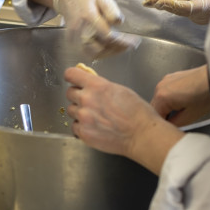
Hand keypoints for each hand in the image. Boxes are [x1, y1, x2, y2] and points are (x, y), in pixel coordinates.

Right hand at [53, 0, 139, 58]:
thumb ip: (111, 9)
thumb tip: (119, 22)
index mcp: (88, 16)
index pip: (107, 36)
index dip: (122, 41)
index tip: (134, 41)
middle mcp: (80, 30)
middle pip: (100, 48)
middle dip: (117, 49)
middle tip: (129, 45)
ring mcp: (74, 38)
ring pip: (94, 54)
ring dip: (109, 53)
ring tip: (121, 47)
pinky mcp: (73, 43)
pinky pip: (88, 54)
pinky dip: (101, 54)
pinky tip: (110, 48)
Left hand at [64, 67, 183, 174]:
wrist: (141, 134)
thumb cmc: (137, 113)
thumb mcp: (120, 90)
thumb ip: (101, 86)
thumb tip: (91, 84)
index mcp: (97, 86)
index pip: (71, 74)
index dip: (72, 77)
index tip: (74, 80)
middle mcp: (87, 99)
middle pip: (69, 93)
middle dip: (77, 96)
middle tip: (89, 102)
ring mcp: (83, 117)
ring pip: (71, 110)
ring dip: (79, 112)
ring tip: (94, 117)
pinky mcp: (83, 132)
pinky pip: (74, 127)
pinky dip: (81, 127)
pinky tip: (94, 127)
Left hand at [142, 0, 209, 24]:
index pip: (187, 8)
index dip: (172, 4)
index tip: (159, 1)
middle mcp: (204, 15)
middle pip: (180, 11)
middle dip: (163, 4)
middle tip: (147, 1)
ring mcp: (201, 17)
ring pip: (181, 11)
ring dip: (166, 4)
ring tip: (150, 0)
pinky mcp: (200, 15)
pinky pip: (184, 10)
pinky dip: (173, 4)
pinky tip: (163, 1)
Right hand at [150, 65, 209, 126]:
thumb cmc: (207, 95)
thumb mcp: (189, 117)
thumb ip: (174, 124)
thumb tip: (168, 126)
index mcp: (161, 97)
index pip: (155, 117)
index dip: (163, 125)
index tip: (170, 129)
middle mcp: (160, 86)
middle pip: (155, 107)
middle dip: (164, 115)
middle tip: (177, 121)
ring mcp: (165, 80)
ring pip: (160, 99)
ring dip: (167, 106)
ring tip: (182, 110)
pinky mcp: (172, 77)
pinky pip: (166, 91)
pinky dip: (170, 97)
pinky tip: (183, 100)